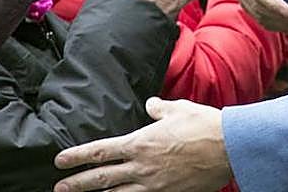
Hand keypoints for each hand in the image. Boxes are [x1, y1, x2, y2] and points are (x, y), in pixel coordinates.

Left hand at [54, 97, 232, 191]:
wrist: (228, 147)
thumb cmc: (203, 125)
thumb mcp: (177, 109)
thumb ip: (159, 108)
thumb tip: (150, 104)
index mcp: (141, 143)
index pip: (101, 151)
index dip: (77, 156)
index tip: (59, 160)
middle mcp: (143, 167)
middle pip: (102, 178)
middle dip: (78, 184)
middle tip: (59, 188)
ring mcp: (155, 185)